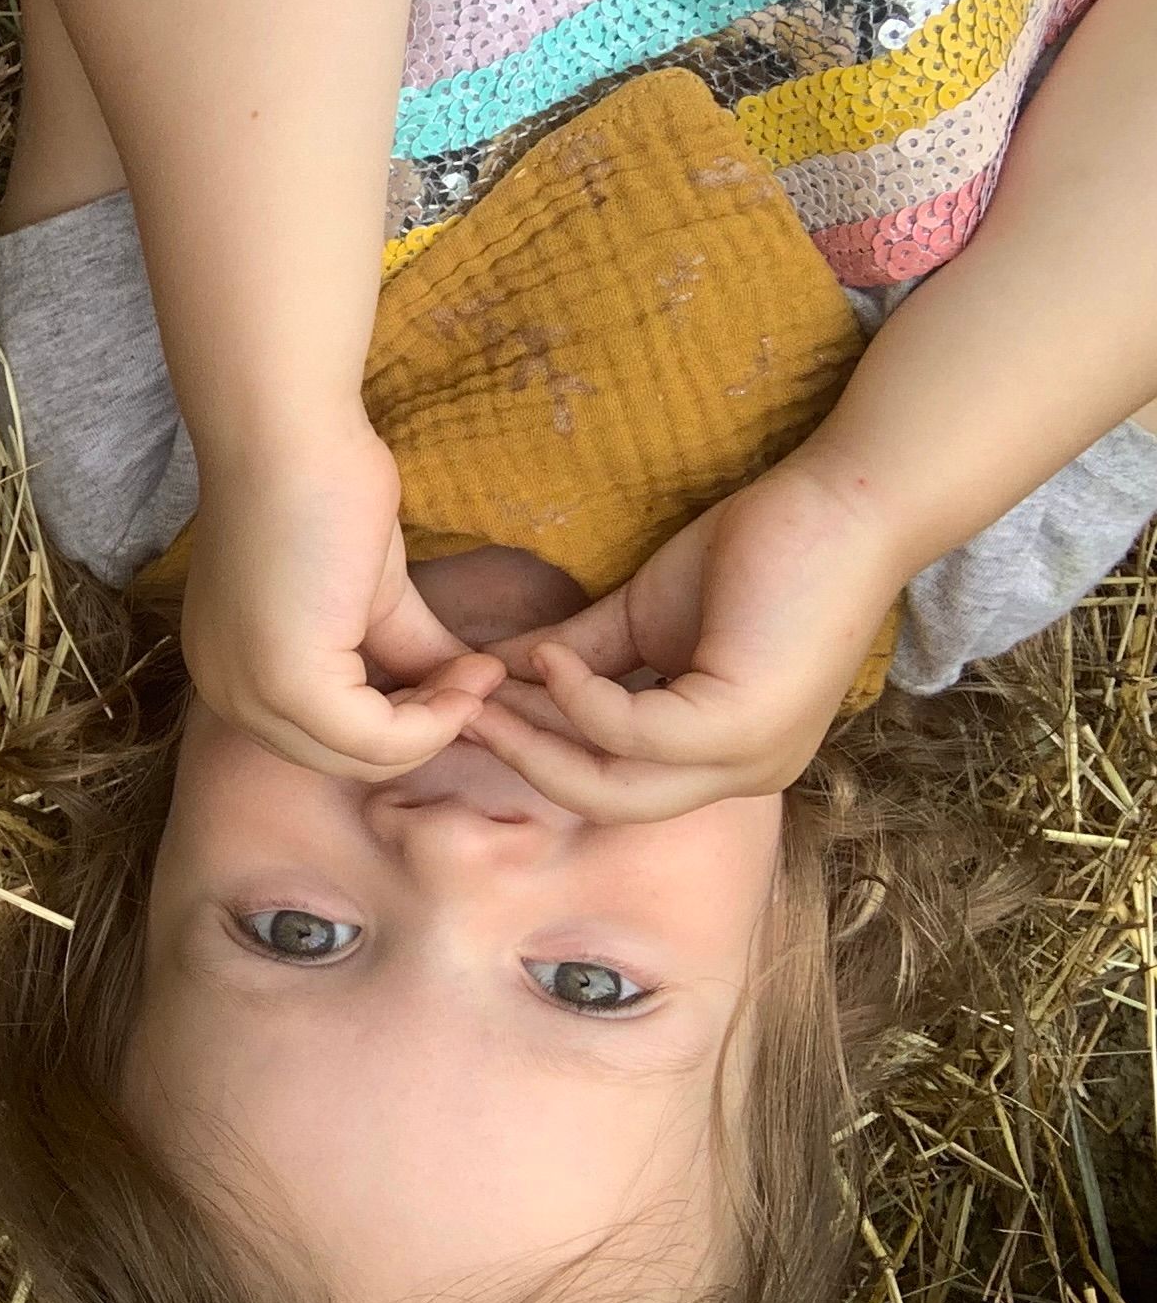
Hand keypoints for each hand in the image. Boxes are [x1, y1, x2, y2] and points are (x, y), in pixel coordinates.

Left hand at [182, 425, 504, 778]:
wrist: (291, 434)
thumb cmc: (321, 490)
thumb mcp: (372, 597)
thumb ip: (408, 654)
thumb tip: (469, 692)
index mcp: (233, 672)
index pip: (324, 737)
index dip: (403, 721)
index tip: (465, 681)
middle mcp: (227, 693)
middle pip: (342, 758)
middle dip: (423, 729)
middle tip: (480, 682)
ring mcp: (250, 694)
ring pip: (362, 757)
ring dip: (437, 722)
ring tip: (480, 673)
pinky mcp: (287, 685)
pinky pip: (376, 740)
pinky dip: (435, 718)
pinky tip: (473, 672)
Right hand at [461, 461, 908, 820]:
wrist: (846, 501)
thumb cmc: (760, 552)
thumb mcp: (645, 618)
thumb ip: (579, 656)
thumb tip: (498, 671)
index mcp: (725, 758)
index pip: (611, 781)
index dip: (534, 750)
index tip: (470, 708)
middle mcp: (745, 774)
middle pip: (605, 802)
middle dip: (521, 758)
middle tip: (457, 711)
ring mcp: (750, 757)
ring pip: (615, 787)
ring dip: (537, 738)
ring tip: (486, 687)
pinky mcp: (744, 723)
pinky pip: (634, 735)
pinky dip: (580, 702)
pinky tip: (550, 658)